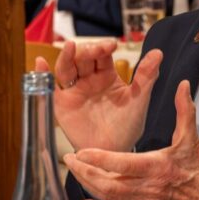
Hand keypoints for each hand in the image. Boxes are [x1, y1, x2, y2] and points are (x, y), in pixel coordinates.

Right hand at [43, 40, 162, 152]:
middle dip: (87, 51)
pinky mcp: (61, 105)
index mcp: (106, 75)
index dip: (104, 47)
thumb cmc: (127, 127)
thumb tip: (158, 52)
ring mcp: (73, 91)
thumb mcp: (138, 100)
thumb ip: (146, 76)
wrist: (113, 154)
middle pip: (82, 58)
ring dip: (66, 57)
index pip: (102, 54)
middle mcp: (88, 79)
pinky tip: (40, 63)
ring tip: (70, 48)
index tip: (111, 45)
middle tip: (94, 50)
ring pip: (66, 68)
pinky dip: (42, 74)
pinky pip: (50, 88)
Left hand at [64, 81, 198, 199]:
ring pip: (109, 199)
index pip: (122, 165)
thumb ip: (185, 111)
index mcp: (156, 167)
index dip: (100, 159)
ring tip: (73, 172)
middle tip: (69, 159)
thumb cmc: (198, 168)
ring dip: (88, 186)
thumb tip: (183, 85)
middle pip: (109, 184)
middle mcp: (147, 189)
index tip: (82, 152)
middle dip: (85, 172)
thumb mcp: (191, 138)